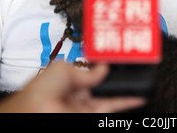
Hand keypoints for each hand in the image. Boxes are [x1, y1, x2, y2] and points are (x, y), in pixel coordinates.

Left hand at [0, 62, 145, 112]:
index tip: (116, 60)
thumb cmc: (38, 92)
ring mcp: (85, 108)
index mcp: (67, 83)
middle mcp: (77, 97)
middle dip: (117, 79)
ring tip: (141, 80)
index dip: (103, 68)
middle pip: (102, 87)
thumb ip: (85, 71)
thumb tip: (103, 68)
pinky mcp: (91, 115)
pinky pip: (112, 107)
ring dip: (126, 91)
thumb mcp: (62, 70)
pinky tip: (138, 96)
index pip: (89, 75)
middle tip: (132, 69)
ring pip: (110, 98)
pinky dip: (126, 102)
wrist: (36, 110)